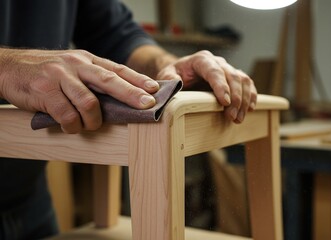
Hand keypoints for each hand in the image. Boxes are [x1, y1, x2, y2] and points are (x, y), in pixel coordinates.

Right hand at [0, 48, 158, 132]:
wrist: (10, 67)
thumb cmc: (49, 73)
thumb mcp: (74, 69)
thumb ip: (95, 80)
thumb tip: (123, 98)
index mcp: (87, 60)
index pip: (117, 69)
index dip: (138, 80)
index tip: (155, 90)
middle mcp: (77, 65)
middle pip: (110, 81)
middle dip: (132, 95)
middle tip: (147, 105)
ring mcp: (60, 77)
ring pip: (89, 103)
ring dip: (94, 121)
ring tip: (91, 126)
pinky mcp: (45, 91)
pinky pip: (67, 115)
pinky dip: (72, 126)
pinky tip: (70, 126)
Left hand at [156, 50, 256, 122]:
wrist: (180, 71)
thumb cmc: (174, 74)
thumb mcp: (166, 75)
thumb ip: (170, 80)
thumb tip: (177, 85)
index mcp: (201, 59)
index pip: (214, 71)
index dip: (221, 86)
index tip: (225, 102)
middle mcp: (217, 62)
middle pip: (232, 76)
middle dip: (235, 97)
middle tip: (232, 116)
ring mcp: (227, 69)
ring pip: (243, 80)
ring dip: (244, 100)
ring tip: (239, 118)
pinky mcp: (233, 78)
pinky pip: (247, 84)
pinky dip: (251, 96)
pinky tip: (250, 108)